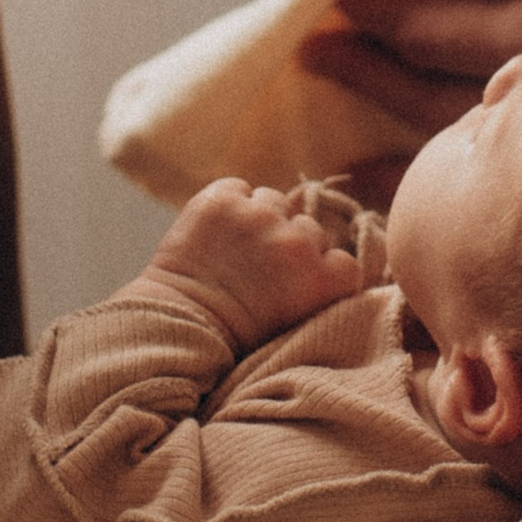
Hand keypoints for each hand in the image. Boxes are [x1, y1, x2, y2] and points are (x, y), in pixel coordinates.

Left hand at [146, 179, 363, 348]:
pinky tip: (215, 231)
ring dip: (259, 218)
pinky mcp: (222, 200)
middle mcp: (296, 242)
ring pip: (273, 201)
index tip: (295, 284)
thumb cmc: (236, 334)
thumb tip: (328, 252)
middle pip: (306, 227)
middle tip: (259, 269)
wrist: (179, 326)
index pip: (341, 259)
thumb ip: (318, 283)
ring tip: (234, 247)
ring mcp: (258, 217)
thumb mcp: (297, 319)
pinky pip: (237, 187)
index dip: (318, 268)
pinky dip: (228, 203)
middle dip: (287, 243)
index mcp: (324, 279)